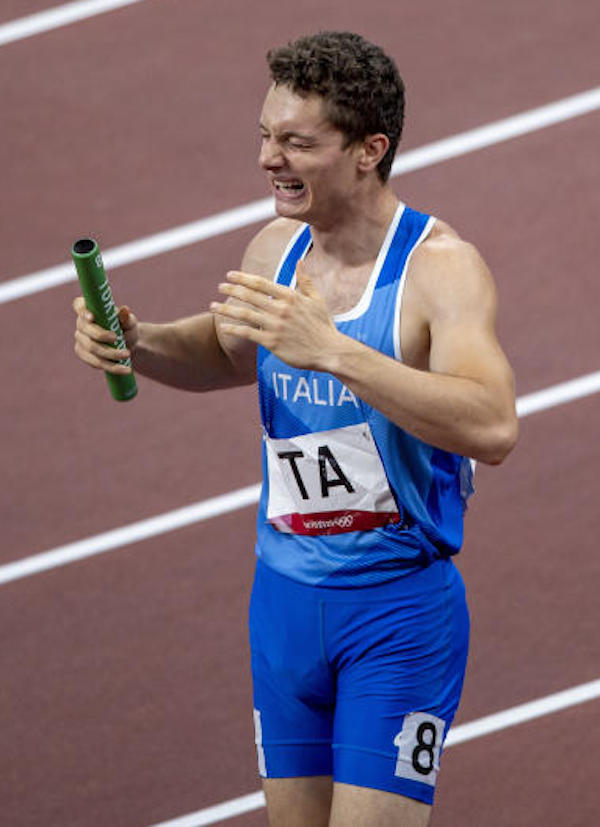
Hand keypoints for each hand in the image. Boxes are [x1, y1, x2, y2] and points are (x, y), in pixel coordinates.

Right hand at [73, 296, 137, 373]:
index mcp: (89, 309)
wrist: (127, 345)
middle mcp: (81, 323)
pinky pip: (95, 362)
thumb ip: (126, 317)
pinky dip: (111, 366)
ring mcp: (80, 340)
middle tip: (117, 338)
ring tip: (127, 354)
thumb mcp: (129, 322)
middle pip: (85, 329)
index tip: (92, 317)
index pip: (79, 305)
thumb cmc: (126, 328)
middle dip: (101, 335)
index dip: (82, 311)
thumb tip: (125, 310)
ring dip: (110, 353)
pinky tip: (124, 369)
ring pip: (91, 348)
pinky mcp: (84, 355)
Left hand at [210, 262, 340, 369]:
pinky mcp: (272, 343)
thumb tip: (300, 261)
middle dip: (231, 289)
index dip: (243, 278)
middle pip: (249, 296)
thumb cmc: (324, 326)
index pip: (261, 283)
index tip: (230, 275)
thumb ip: (305, 280)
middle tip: (219, 286)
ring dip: (226, 309)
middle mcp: (281, 309)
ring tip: (212, 306)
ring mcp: (276, 326)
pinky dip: (234, 329)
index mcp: (290, 296)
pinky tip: (224, 327)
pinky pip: (248, 333)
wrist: (330, 351)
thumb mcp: (317, 300)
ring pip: (244, 314)